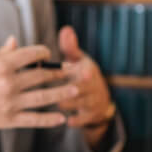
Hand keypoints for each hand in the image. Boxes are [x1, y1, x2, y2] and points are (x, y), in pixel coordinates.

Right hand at [0, 36, 75, 129]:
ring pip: (45, 96)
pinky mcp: (9, 120)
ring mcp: (11, 102)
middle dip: (59, 71)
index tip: (47, 54)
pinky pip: (35, 119)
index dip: (43, 52)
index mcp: (0, 64)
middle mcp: (10, 82)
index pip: (31, 54)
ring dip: (62, 92)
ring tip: (74, 90)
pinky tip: (60, 118)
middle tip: (70, 70)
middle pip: (42, 74)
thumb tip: (14, 42)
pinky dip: (50, 119)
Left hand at [57, 26, 112, 144]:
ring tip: (54, 102)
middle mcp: (93, 85)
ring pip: (78, 103)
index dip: (80, 70)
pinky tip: (67, 121)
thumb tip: (66, 29)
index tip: (73, 69)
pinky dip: (76, 120)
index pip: (86, 69)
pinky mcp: (91, 116)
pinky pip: (83, 119)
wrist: (99, 98)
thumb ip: (70, 47)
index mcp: (88, 69)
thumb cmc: (81, 74)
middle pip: (81, 86)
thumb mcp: (79, 59)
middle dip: (69, 87)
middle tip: (52, 88)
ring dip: (67, 103)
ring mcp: (92, 101)